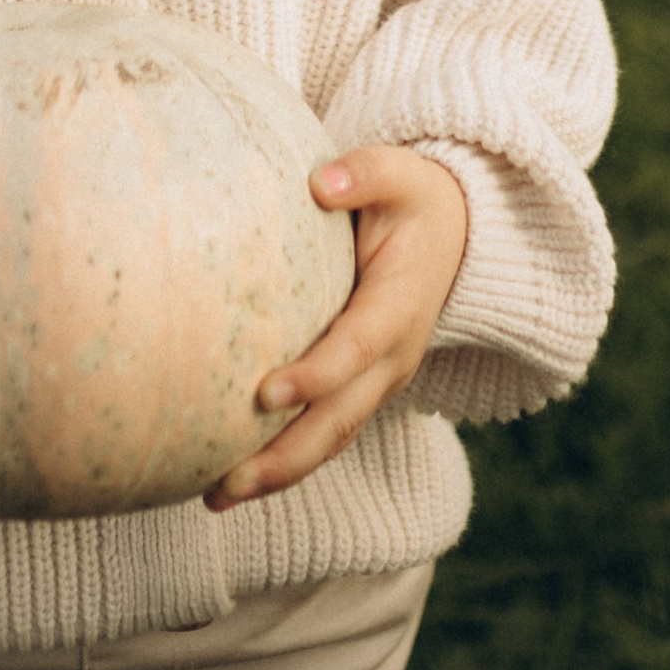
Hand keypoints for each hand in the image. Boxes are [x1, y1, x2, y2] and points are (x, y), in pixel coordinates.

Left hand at [205, 145, 469, 509]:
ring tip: (216, 497)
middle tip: (228, 478)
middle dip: (286, 455)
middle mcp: (393, 358)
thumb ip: (365, 173)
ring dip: (278, 473)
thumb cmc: (411, 198)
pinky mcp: (359, 389)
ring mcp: (378, 381)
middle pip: (341, 419)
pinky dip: (283, 462)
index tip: (266, 392)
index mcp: (400, 306)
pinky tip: (231, 480)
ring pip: (331, 439)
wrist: (454, 235)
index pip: (357, 348)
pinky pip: (324, 433)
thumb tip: (322, 183)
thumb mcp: (398, 172)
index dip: (317, 375)